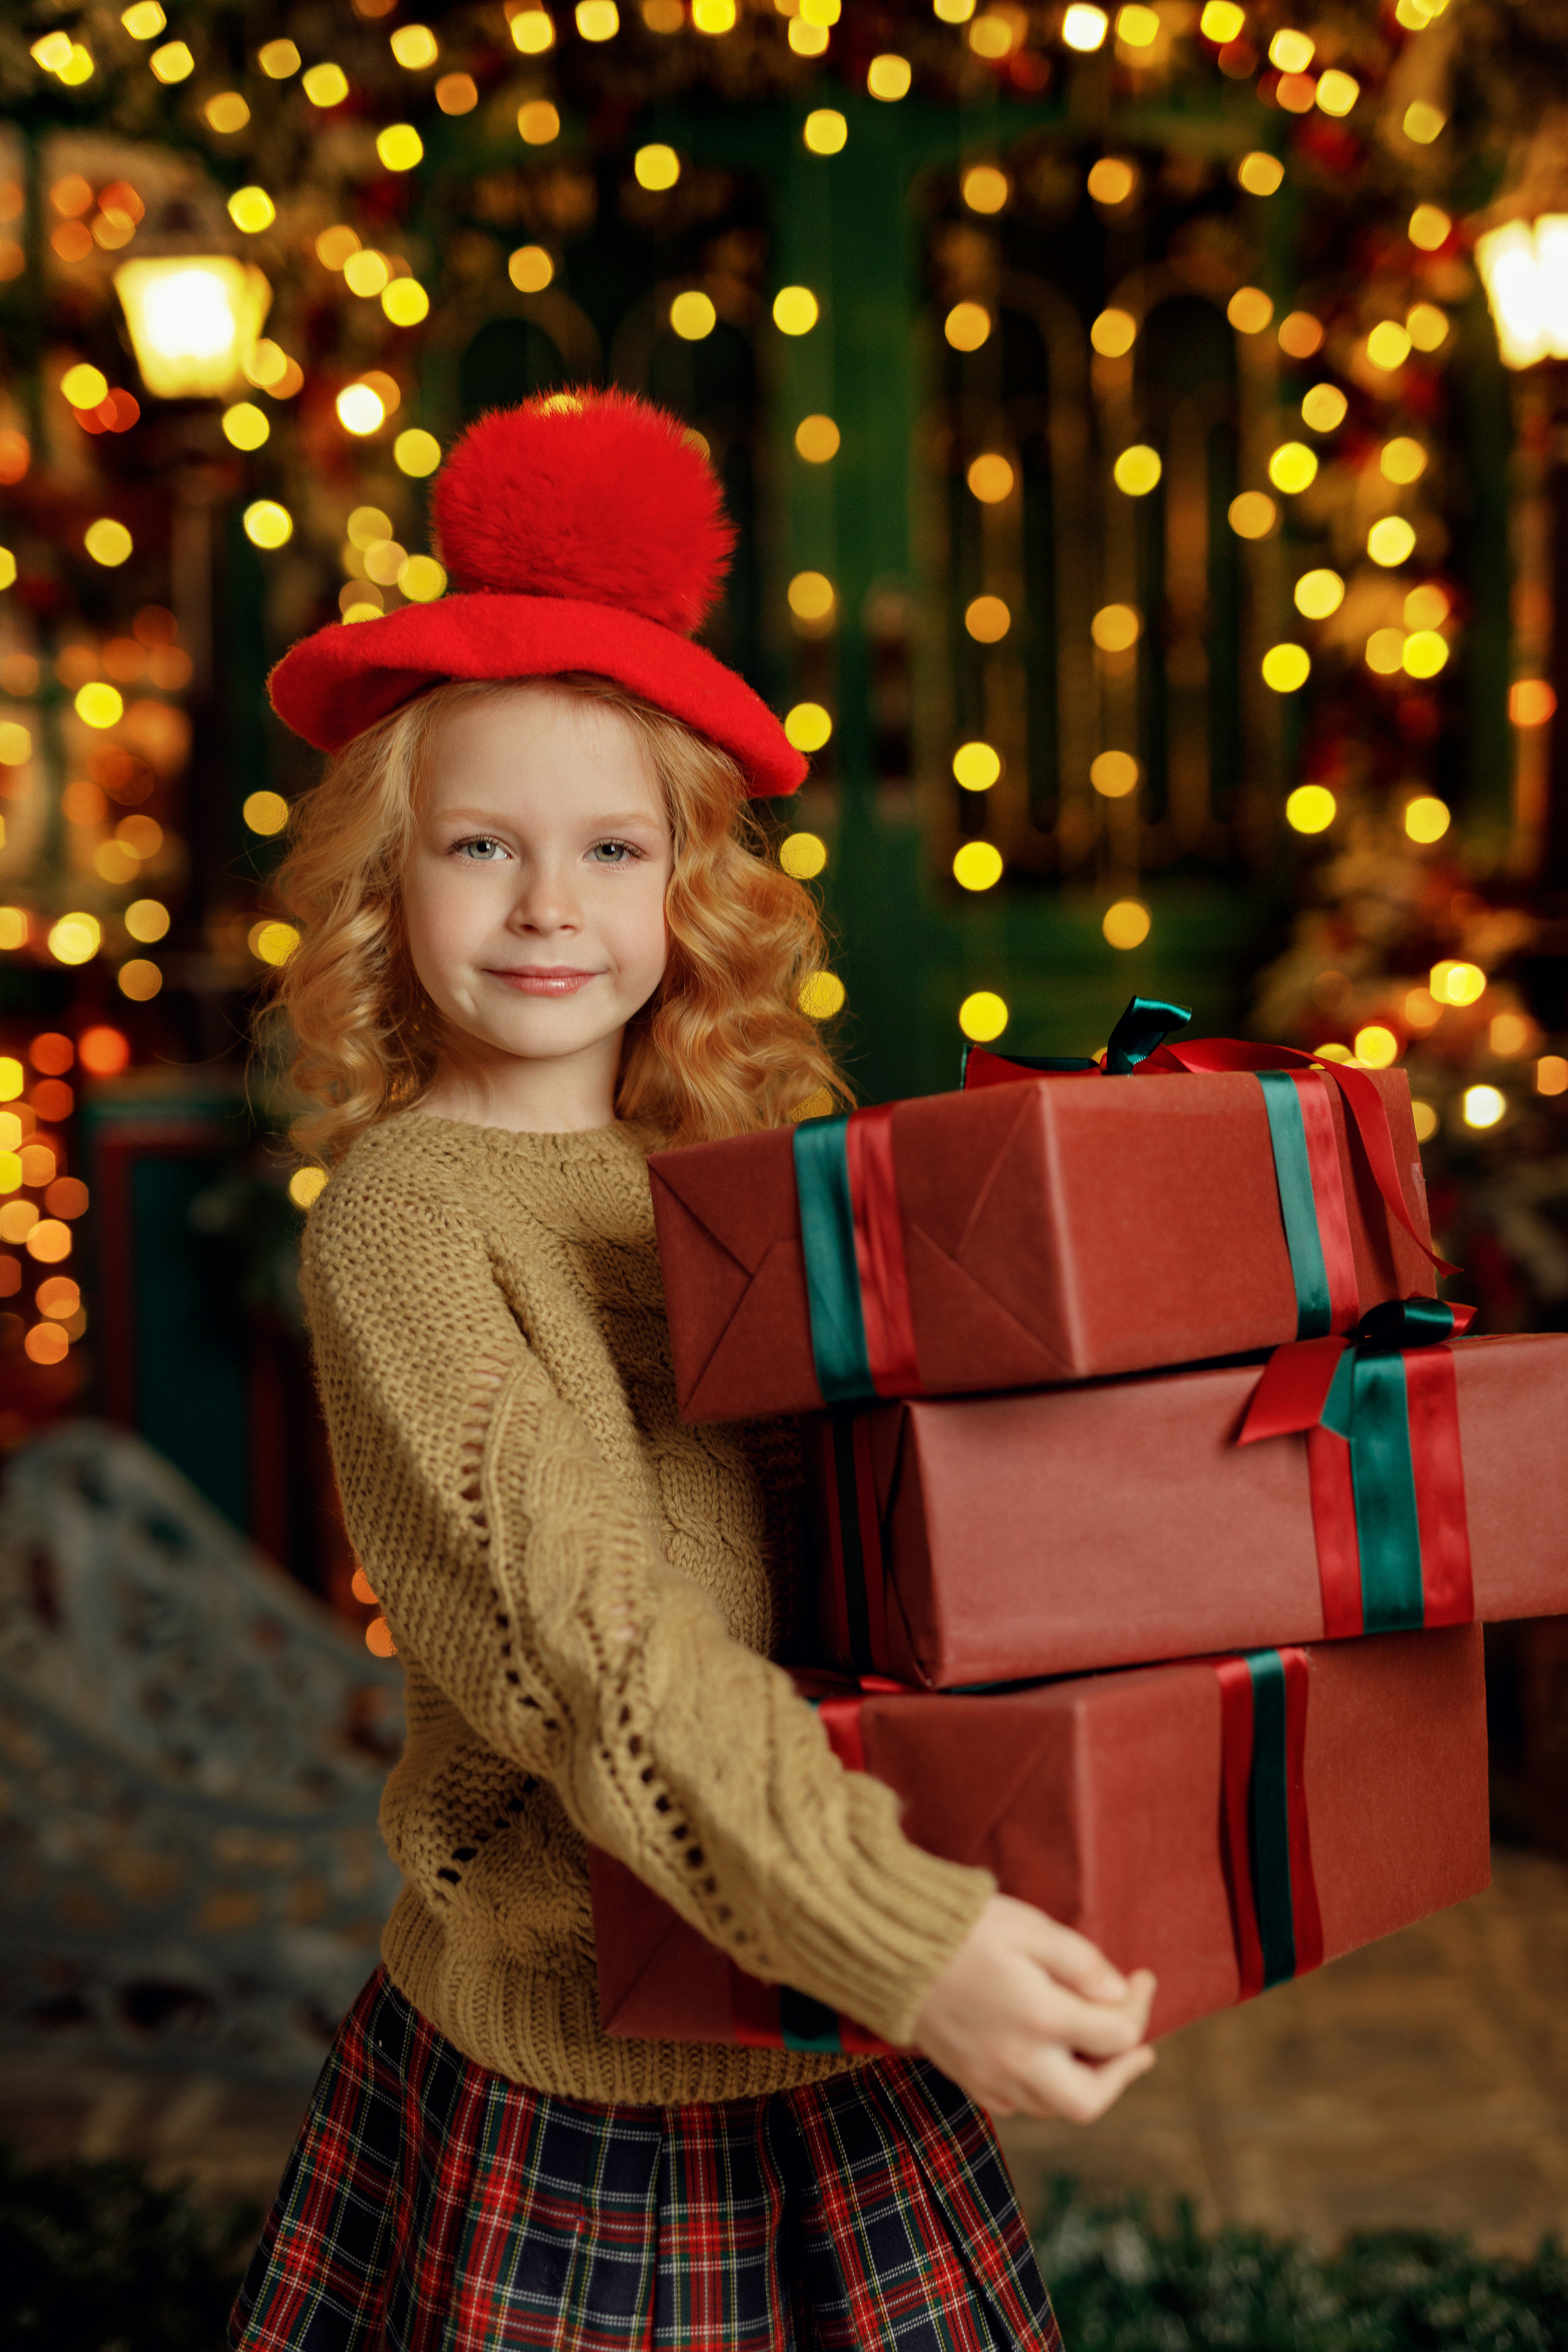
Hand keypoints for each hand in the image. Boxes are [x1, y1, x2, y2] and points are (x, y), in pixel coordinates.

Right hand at [911, 1894, 1155, 2123]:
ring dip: (1085, 2083)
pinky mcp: (967, 2079)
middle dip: (1121, 2073)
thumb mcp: (1029, 1927)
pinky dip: (1044, 2089)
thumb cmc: (961, 1928)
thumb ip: (1081, 1962)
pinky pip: (1019, 2104)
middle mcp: (1018, 2061)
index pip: (1117, 2035)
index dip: (1140, 2006)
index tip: (1141, 1977)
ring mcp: (989, 2077)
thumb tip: (1119, 1991)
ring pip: (1055, 2108)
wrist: (888, 1945)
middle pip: (1090, 2101)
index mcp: (1040, 2018)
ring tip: (1096, 2048)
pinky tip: (1046, 2058)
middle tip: (1135, 2044)